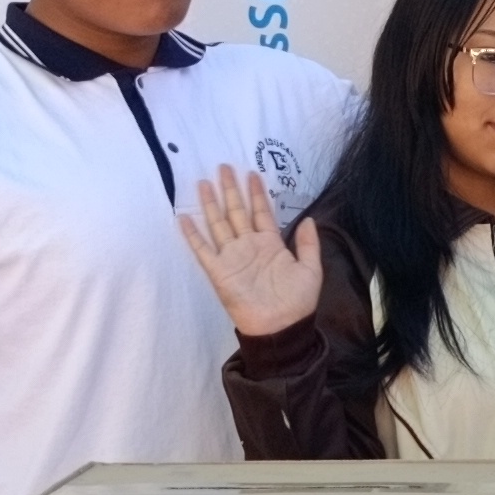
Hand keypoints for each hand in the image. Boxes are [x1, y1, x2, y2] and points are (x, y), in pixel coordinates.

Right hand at [176, 165, 323, 337]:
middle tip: (225, 167)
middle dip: (231, 190)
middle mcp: (249, 246)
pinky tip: (184, 217)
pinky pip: (203, 249)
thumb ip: (308, 244)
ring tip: (204, 182)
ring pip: (219, 224)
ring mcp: (232, 257)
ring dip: (211, 204)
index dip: (257, 194)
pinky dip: (193, 234)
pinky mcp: (218, 270)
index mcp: (271, 244)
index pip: (261, 213)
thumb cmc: (297, 301)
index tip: (253, 173)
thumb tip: (308, 219)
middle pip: (237, 212)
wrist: (280, 327)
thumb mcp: (311, 269)